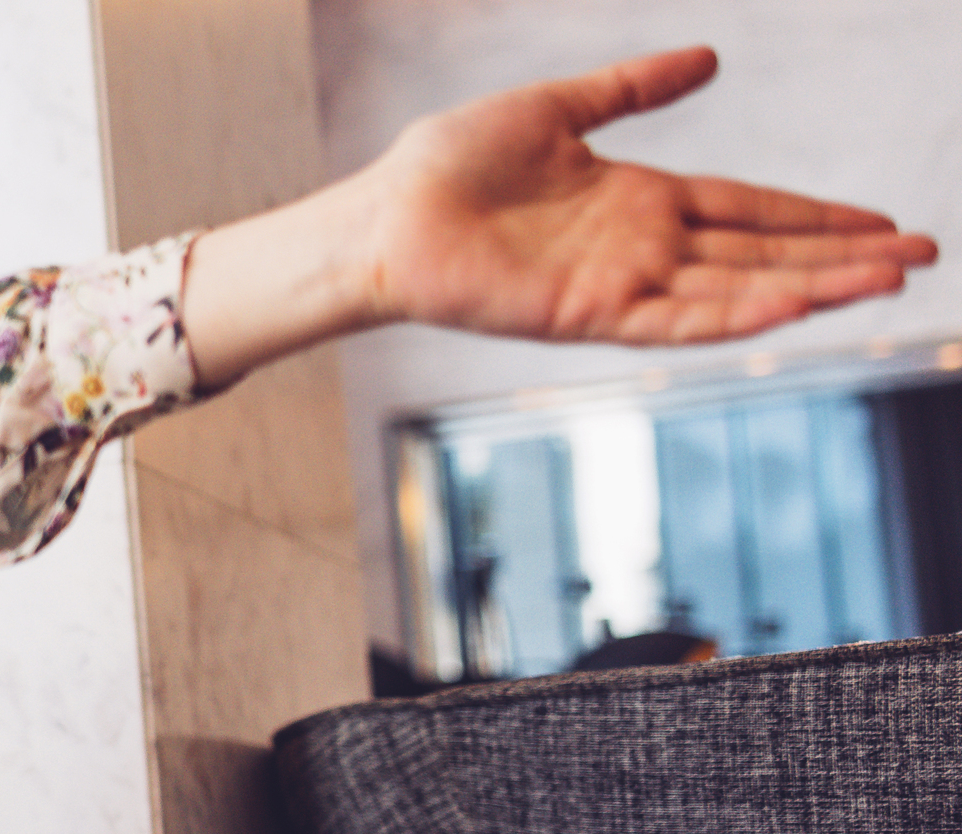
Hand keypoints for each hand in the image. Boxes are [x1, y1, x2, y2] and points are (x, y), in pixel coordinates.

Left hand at [185, 47, 936, 383]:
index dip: (816, 218)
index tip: (883, 223)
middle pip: (764, 254)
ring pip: (737, 290)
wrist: (382, 215)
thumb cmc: (449, 164)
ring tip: (885, 279)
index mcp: (641, 198)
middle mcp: (643, 247)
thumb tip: (708, 57)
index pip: (751, 209)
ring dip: (811, 288)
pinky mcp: (588, 315)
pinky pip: (677, 319)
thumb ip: (631, 88)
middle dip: (842, 257)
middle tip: (921, 255)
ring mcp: (621, 284)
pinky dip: (736, 314)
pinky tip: (794, 307)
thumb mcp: (555, 108)